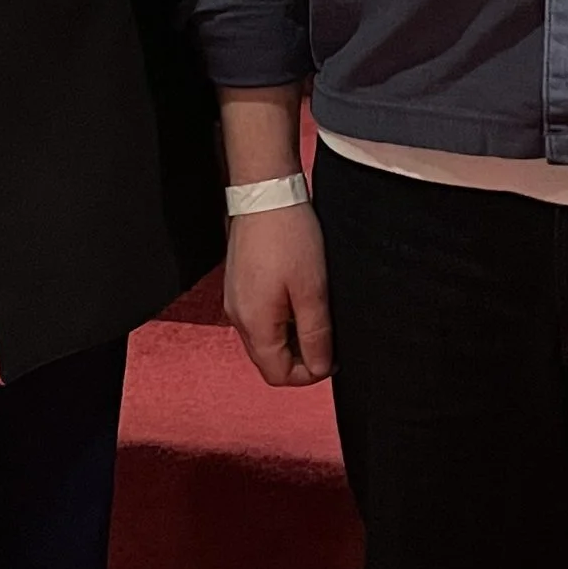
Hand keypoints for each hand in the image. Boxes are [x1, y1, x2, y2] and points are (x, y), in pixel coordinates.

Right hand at [223, 202, 332, 387]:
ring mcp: (234, 301)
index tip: (333, 356)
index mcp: (255, 324)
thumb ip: (316, 335)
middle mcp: (237, 318)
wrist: (265, 193)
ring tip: (316, 314)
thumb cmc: (290, 238)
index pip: (277, 375)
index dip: (308, 374)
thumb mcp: (313, 291)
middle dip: (300, 358)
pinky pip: (259, 318)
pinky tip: (298, 298)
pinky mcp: (237, 286)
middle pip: (268, 359)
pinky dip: (280, 320)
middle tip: (328, 337)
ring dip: (291, 338)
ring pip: (264, 339)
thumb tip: (321, 368)